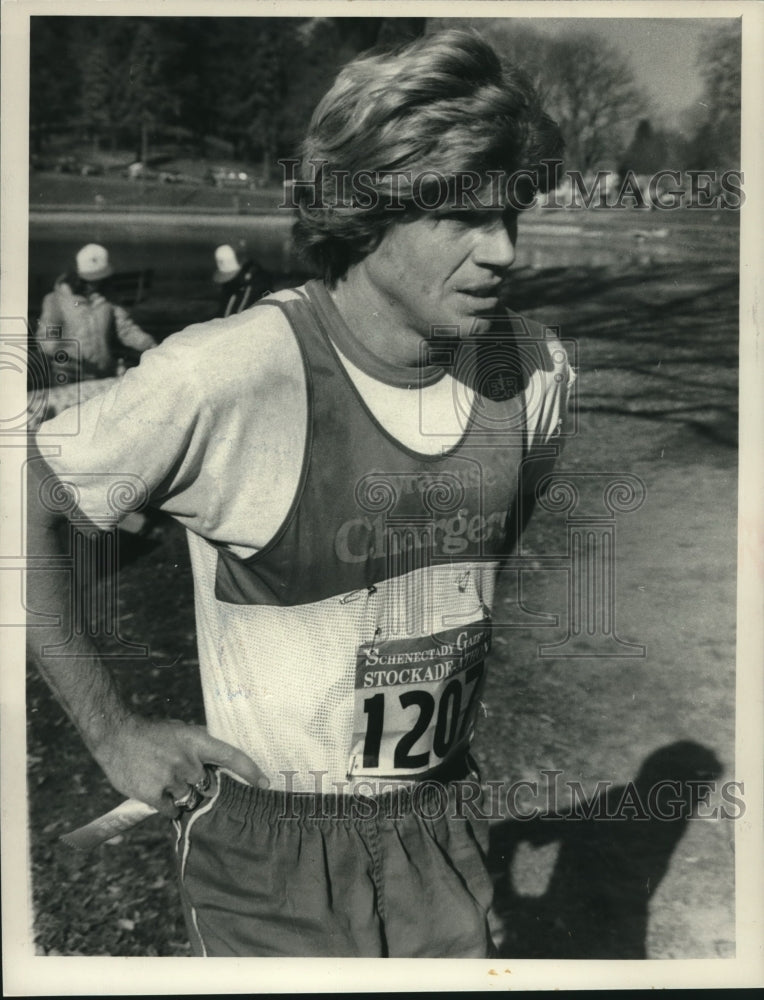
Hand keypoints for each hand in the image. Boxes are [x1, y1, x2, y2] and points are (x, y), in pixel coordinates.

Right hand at [93, 716, 267, 816]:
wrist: (115, 735)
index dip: (250, 771)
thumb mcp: (180, 731)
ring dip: (181, 795)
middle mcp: (187, 760)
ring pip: (189, 799)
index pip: (232, 757)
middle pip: (207, 785)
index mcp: (196, 741)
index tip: (264, 784)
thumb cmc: (151, 734)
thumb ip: (199, 746)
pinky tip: (157, 792)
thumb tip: (217, 762)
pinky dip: (168, 806)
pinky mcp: (153, 793)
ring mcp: (170, 778)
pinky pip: (171, 811)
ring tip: (164, 779)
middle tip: (182, 776)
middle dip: (199, 785)